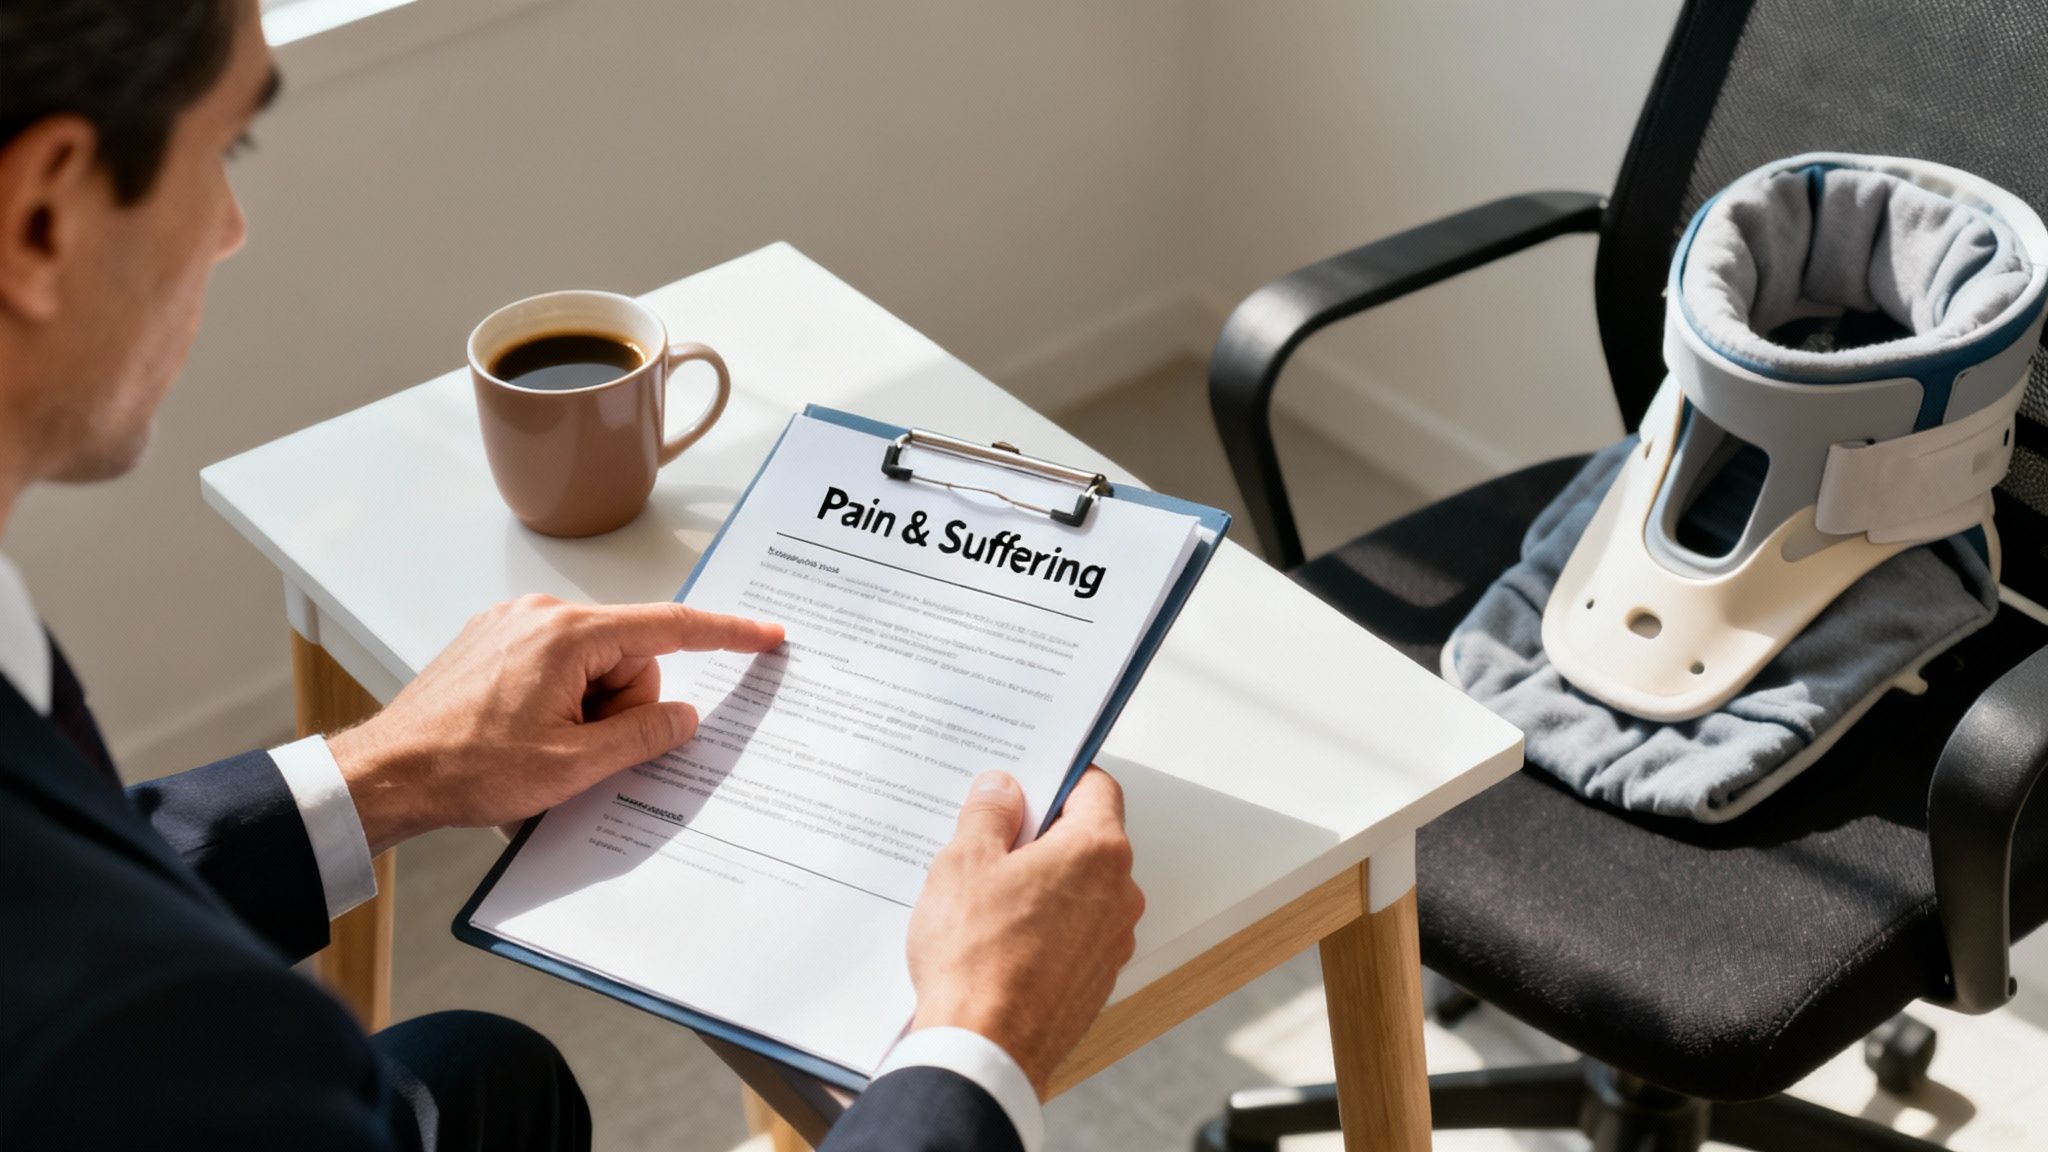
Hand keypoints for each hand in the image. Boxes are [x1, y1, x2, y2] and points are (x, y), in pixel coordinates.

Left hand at [327, 594, 782, 853]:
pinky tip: (527, 735)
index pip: (670, 626)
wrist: (387, 774)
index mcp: (568, 636)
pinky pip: (560, 666)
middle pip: (630, 655)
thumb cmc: (465, 768)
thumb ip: (643, 736)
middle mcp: (542, 616)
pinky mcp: (496, 643)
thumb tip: (683, 717)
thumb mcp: (573, 766)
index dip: (727, 634)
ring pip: (595, 665)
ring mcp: (514, 626)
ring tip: (542, 747)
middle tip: (581, 750)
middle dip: (622, 707)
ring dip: (588, 710)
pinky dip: (562, 702)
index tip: (766, 634)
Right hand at [905, 767, 1143, 1097]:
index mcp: (1097, 851)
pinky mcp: (1094, 980)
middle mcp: (1119, 895)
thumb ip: (988, 813)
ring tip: (984, 896)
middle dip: (1041, 833)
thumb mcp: (964, 862)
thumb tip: (1002, 790)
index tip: (1026, 781)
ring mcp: (1111, 942)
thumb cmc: (976, 959)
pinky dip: (1043, 925)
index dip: (1058, 778)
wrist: (983, 1050)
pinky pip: (1073, 933)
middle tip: (989, 839)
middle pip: (1087, 839)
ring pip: (1079, 889)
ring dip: (1040, 883)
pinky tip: (996, 936)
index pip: (1096, 787)